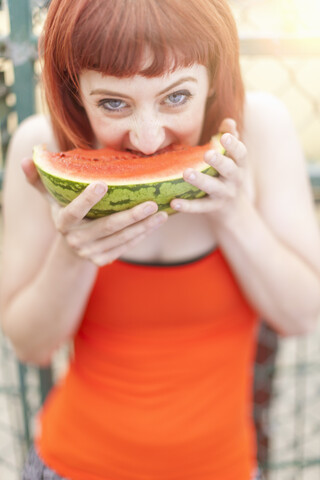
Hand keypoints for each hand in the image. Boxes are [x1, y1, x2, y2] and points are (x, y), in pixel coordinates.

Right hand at [21, 158, 167, 265]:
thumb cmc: (64, 213)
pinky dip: (142, 235)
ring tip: (162, 212)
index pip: (74, 211)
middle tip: (152, 202)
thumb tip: (27, 158)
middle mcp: (76, 240)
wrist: (70, 248)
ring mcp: (91, 253)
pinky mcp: (104, 260)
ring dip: (144, 226)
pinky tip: (156, 224)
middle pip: (107, 227)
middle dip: (131, 216)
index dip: (87, 199)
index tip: (103, 183)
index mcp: (63, 222)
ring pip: (121, 239)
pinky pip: (126, 247)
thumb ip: (39, 179)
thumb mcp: (50, 198)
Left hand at [170, 118, 253, 219]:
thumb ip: (230, 139)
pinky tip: (174, 202)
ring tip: (186, 173)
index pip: (241, 153)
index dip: (234, 144)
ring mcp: (224, 195)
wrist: (232, 211)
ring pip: (213, 188)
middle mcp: (234, 180)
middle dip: (219, 161)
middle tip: (207, 154)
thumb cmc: (227, 177)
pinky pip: (199, 207)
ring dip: (200, 180)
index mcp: (239, 165)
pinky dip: (187, 206)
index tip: (224, 136)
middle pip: (229, 170)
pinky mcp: (212, 209)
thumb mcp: (232, 159)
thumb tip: (229, 120)